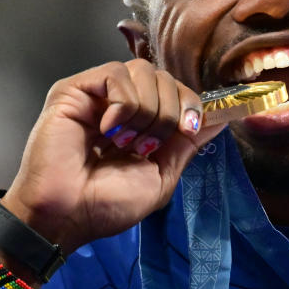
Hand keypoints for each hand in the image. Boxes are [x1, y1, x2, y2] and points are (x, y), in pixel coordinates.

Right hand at [0, 59, 224, 254]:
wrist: (67, 216)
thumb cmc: (107, 204)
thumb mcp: (161, 175)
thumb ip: (187, 143)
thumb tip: (221, 117)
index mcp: (141, 122)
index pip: (177, 90)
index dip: (190, 104)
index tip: (189, 129)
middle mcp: (120, 103)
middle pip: (164, 77)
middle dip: (168, 112)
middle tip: (145, 147)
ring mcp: (96, 95)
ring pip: (143, 72)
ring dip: (145, 111)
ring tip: (124, 142)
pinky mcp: (74, 90)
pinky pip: (116, 74)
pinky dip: (123, 105)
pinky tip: (108, 130)